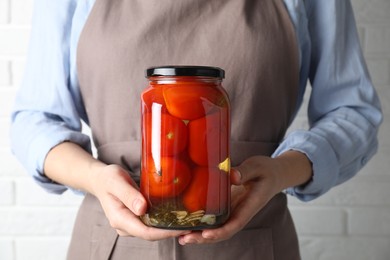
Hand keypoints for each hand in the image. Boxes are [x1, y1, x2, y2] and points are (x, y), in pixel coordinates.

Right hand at [91, 164, 190, 239]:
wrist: (101, 180)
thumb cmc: (108, 178)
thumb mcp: (116, 181)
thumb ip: (129, 195)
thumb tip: (143, 209)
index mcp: (119, 219)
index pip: (146, 232)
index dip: (165, 232)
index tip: (183, 227)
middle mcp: (125, 226)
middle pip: (152, 234)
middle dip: (171, 232)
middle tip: (193, 224)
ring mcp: (130, 225)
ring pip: (153, 231)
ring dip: (170, 228)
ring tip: (189, 221)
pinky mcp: (136, 220)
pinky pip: (152, 224)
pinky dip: (165, 222)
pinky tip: (178, 216)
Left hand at [178, 151, 311, 244]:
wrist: (275, 175)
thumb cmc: (267, 170)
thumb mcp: (257, 167)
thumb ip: (245, 171)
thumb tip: (232, 176)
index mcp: (250, 205)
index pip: (236, 223)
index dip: (221, 231)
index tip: (207, 234)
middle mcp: (241, 212)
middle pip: (223, 231)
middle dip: (204, 238)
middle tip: (184, 238)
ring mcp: (234, 212)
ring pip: (218, 229)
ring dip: (200, 235)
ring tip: (180, 237)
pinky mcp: (229, 208)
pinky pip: (216, 220)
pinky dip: (201, 226)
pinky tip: (186, 226)